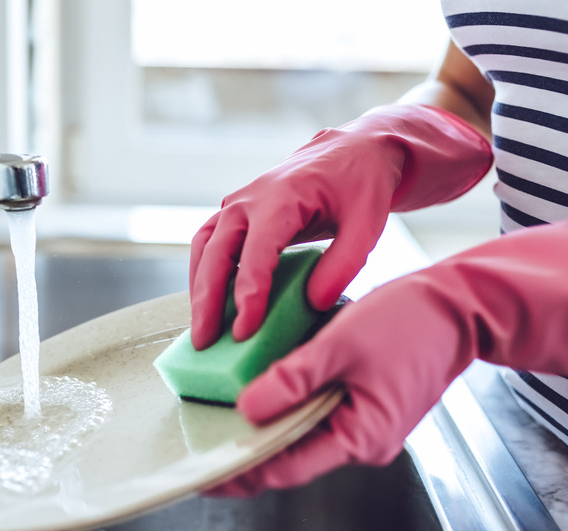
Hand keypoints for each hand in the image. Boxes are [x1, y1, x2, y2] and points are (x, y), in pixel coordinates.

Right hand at [189, 104, 491, 349]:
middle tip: (205, 341)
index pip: (256, 251)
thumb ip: (343, 264)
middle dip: (207, 299)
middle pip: (216, 251)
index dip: (248, 293)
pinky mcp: (236, 214)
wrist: (351, 152)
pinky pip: (209, 244)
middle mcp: (250, 198)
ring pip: (205, 248)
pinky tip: (210, 305)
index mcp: (282, 195)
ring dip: (199, 289)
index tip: (244, 330)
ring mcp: (238, 204)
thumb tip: (314, 304)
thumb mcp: (368, 223)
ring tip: (202, 330)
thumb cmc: (360, 185)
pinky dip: (204, 275)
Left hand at [208, 213, 567, 495]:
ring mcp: (364, 423)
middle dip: (247, 450)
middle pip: (292, 454)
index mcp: (362, 437)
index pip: (287, 467)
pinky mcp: (363, 402)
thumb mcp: (341, 345)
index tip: (204, 474)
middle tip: (203, 443)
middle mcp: (363, 439)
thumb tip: (247, 409)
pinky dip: (287, 403)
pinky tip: (260, 389)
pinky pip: (316, 410)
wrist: (458, 304)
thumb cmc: (411, 322)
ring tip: (221, 417)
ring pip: (302, 432)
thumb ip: (292, 379)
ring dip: (265, 425)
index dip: (241, 472)